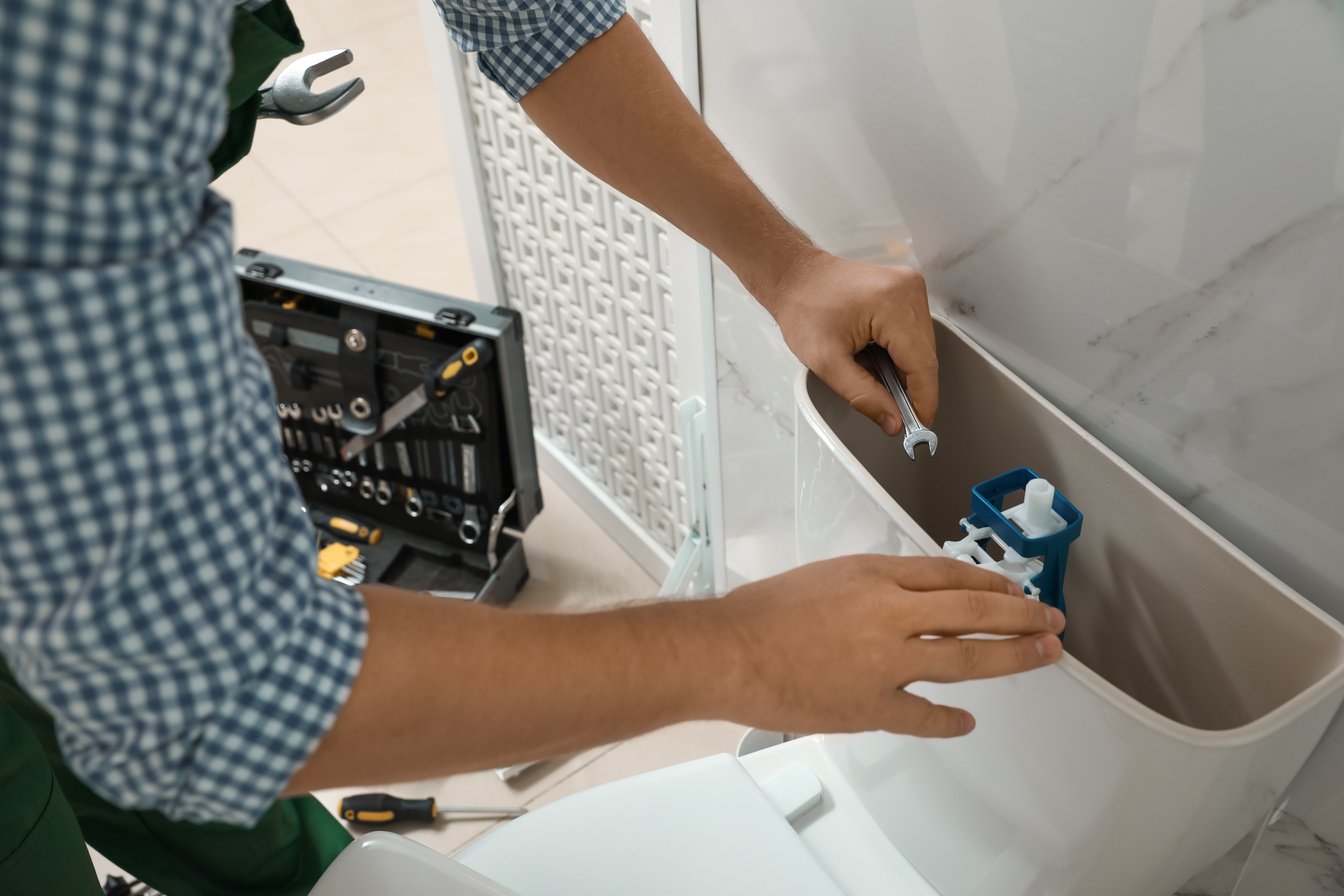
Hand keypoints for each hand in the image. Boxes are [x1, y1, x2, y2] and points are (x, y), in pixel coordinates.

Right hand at [710, 555, 1064, 737]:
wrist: (728, 652)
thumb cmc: (762, 613)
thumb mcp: (826, 575)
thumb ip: (873, 585)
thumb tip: (911, 599)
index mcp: (875, 574)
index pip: (950, 574)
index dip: (990, 581)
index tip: (1013, 590)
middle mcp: (888, 612)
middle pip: (973, 610)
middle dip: (1021, 615)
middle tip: (1051, 621)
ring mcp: (884, 662)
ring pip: (965, 657)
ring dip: (1011, 656)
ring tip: (1042, 656)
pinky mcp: (870, 705)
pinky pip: (922, 715)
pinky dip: (948, 720)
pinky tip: (966, 721)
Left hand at [760, 248, 937, 431]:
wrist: (795, 277)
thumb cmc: (804, 309)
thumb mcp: (827, 363)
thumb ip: (863, 396)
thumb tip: (893, 421)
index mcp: (892, 304)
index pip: (922, 364)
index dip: (923, 400)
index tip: (919, 425)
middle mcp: (909, 290)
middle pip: (926, 356)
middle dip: (910, 387)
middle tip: (889, 408)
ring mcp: (910, 286)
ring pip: (923, 346)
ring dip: (905, 369)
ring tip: (871, 370)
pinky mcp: (907, 288)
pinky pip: (915, 331)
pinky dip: (901, 352)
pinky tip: (877, 355)